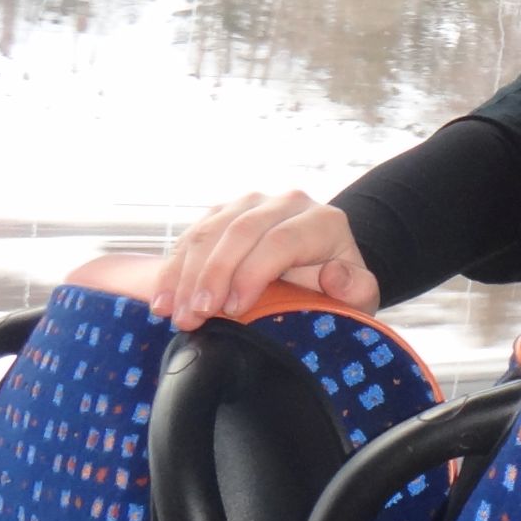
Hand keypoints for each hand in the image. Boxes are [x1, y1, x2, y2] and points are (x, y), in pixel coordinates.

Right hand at [151, 191, 380, 330]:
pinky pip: (193, 234)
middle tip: (194, 316)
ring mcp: (253, 203)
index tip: (233, 310)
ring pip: (211, 229)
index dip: (252, 274)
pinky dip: (174, 267)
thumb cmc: (338, 289)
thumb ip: (357, 289)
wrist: (321, 268)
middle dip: (212, 276)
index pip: (282, 241)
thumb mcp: (358, 295)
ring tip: (173, 313)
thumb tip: (334, 274)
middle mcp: (288, 203)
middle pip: (241, 231)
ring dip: (186, 273)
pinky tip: (162, 298)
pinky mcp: (224, 212)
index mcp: (323, 222)